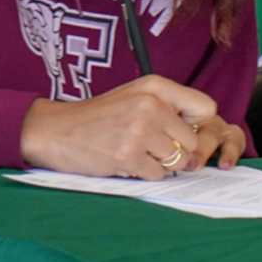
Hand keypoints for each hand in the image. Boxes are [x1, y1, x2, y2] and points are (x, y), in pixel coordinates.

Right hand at [19, 75, 240, 178]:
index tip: (181, 131)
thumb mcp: (136, 96)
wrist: (54, 130)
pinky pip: (158, 175)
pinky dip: (144, 174)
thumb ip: (170, 109)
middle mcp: (151, 104)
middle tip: (148, 145)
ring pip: (178, 161)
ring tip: (135, 151)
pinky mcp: (129, 155)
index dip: (198, 125)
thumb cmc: (99, 117)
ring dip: (160, 163)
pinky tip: (124, 161)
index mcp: (156, 86)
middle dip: (176, 150)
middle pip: (194, 141)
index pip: (207, 108)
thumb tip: (203, 144)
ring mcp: (140, 130)